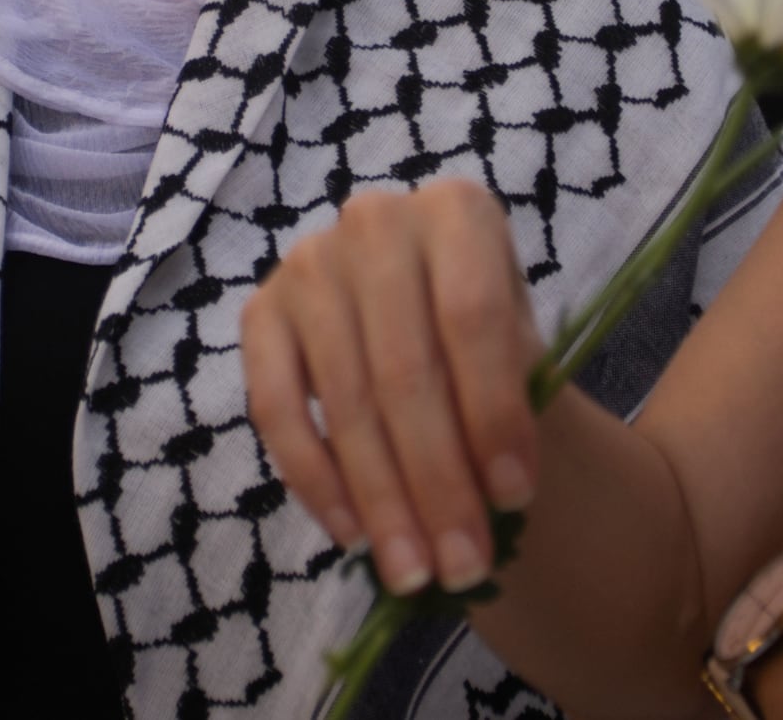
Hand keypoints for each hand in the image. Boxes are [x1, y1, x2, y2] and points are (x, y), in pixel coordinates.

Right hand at [241, 180, 542, 596]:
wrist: (434, 329)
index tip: (514, 499)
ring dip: (381, 499)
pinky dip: (314, 478)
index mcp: (457, 211)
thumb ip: (510, 409)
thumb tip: (484, 501)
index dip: (493, 413)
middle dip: (437, 481)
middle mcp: (375, 220)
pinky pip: (274, 405)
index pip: (473, 316)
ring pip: (344, 399)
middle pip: (405, 369)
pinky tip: (351, 534)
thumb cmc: (488, 347)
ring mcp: (308, 262)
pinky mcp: (260, 310)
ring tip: (413, 571)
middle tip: (463, 563)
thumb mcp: (523, 359)